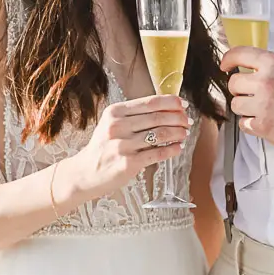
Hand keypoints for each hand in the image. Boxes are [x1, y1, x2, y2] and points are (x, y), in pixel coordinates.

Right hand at [68, 96, 190, 199]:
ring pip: (161, 134)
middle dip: (179, 119)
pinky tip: (178, 147)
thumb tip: (172, 109)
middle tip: (188, 122)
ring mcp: (122, 145)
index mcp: (115, 112)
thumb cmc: (104, 146)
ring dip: (178, 133)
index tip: (184, 105)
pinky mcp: (128, 163)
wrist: (85, 172)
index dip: (172, 103)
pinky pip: (158, 154)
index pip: (151, 102)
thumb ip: (137, 115)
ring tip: (185, 134)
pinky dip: (172, 149)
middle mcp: (117, 126)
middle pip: (159, 117)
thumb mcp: (114, 124)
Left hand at [222, 49, 273, 152]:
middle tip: (250, 93)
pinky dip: (251, 123)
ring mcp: (264, 107)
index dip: (228, 59)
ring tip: (260, 109)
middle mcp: (266, 84)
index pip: (239, 55)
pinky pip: (244, 124)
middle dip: (240, 88)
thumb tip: (263, 65)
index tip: (226, 66)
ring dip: (245, 107)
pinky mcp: (266, 128)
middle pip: (233, 84)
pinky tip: (265, 121)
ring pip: (236, 105)